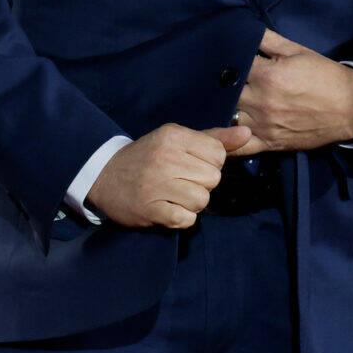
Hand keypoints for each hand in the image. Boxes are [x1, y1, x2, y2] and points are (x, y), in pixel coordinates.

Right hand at [85, 123, 249, 228]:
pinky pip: (187, 219)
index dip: (211, 163)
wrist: (104, 176)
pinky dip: (182, 218)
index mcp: (173, 136)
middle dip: (203, 183)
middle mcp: (165, 157)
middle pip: (213, 178)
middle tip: (182, 181)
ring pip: (202, 199)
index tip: (192, 164)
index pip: (218, 153)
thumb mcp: (177, 139)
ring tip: (176, 195)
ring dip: (193, 203)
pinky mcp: (151, 209)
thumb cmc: (148, 156)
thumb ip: (215, 138)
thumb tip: (248, 132)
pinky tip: (168, 208)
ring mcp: (157, 184)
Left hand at [228, 30, 352, 155]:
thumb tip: (243, 29)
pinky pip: (240, 148)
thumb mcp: (297, 50)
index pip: (232, 67)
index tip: (221, 60)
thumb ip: (267, 40)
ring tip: (217, 103)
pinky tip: (220, 133)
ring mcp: (264, 126)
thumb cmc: (324, 75)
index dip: (225, 62)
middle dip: (220, 87)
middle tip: (215, 82)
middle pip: (225, 93)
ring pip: (228, 118)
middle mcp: (262, 102)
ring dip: (221, 110)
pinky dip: (227, 141)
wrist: (350, 107)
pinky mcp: (269, 144)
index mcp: (268, 75)